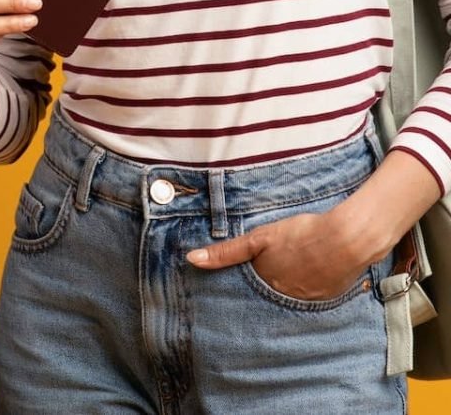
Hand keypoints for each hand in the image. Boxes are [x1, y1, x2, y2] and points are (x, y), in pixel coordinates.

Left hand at [186, 209, 369, 301]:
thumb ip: (227, 251)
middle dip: (259, 298)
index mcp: (265, 284)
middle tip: (257, 289)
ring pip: (287, 301)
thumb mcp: (260, 239)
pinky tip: (306, 281)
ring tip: (282, 284)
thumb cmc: (301, 235)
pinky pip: (308, 301)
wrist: (346, 241)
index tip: (226, 298)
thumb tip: (191, 259)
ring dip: (282, 295)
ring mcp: (306, 302)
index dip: (238, 292)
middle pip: (266, 300)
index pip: (245, 294)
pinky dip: (304, 293)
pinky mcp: (326, 299)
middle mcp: (283, 300)